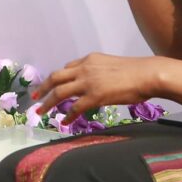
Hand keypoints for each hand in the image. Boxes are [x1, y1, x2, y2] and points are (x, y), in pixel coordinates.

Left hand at [34, 53, 160, 116]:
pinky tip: (64, 121)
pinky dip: (67, 115)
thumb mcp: (112, 65)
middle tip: (34, 96)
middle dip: (42, 88)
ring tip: (40, 111)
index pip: (67, 68)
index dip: (57, 78)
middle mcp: (85, 68)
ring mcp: (88, 82)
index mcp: (89, 59)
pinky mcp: (94, 96)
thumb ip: (99, 71)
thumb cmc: (136, 71)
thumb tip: (97, 82)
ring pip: (60, 92)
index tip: (51, 85)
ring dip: (47, 103)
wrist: (147, 74)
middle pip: (55, 78)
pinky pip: (75, 107)